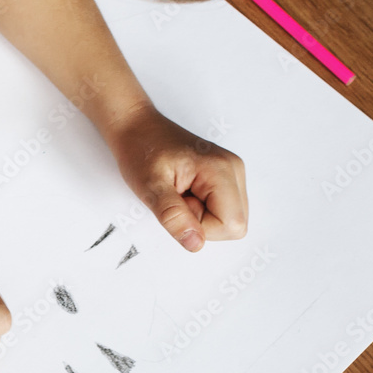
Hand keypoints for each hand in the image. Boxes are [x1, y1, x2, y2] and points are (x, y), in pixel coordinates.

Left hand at [107, 103, 247, 251]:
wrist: (136, 128)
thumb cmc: (141, 150)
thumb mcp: (150, 187)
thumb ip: (173, 217)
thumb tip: (196, 244)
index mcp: (222, 170)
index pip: (232, 226)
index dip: (201, 226)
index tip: (179, 203)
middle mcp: (234, 169)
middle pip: (235, 224)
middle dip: (202, 221)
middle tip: (177, 196)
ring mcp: (231, 172)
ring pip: (229, 218)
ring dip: (201, 214)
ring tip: (179, 191)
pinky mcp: (224, 176)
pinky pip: (221, 208)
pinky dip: (201, 207)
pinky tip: (185, 190)